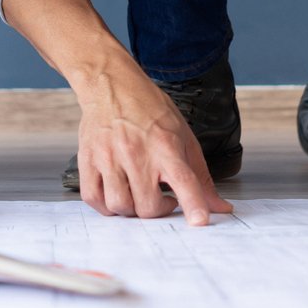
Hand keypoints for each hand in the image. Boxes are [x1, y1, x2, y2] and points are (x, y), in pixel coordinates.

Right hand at [75, 69, 234, 225]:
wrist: (111, 85)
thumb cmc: (148, 109)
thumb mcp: (183, 136)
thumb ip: (201, 176)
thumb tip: (220, 207)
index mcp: (165, 145)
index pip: (184, 180)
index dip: (193, 204)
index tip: (200, 222)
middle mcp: (136, 153)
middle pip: (148, 205)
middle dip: (158, 210)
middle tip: (161, 198)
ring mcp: (109, 157)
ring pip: (120, 206)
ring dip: (132, 209)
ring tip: (137, 194)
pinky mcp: (88, 160)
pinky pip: (94, 199)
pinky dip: (106, 206)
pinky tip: (117, 194)